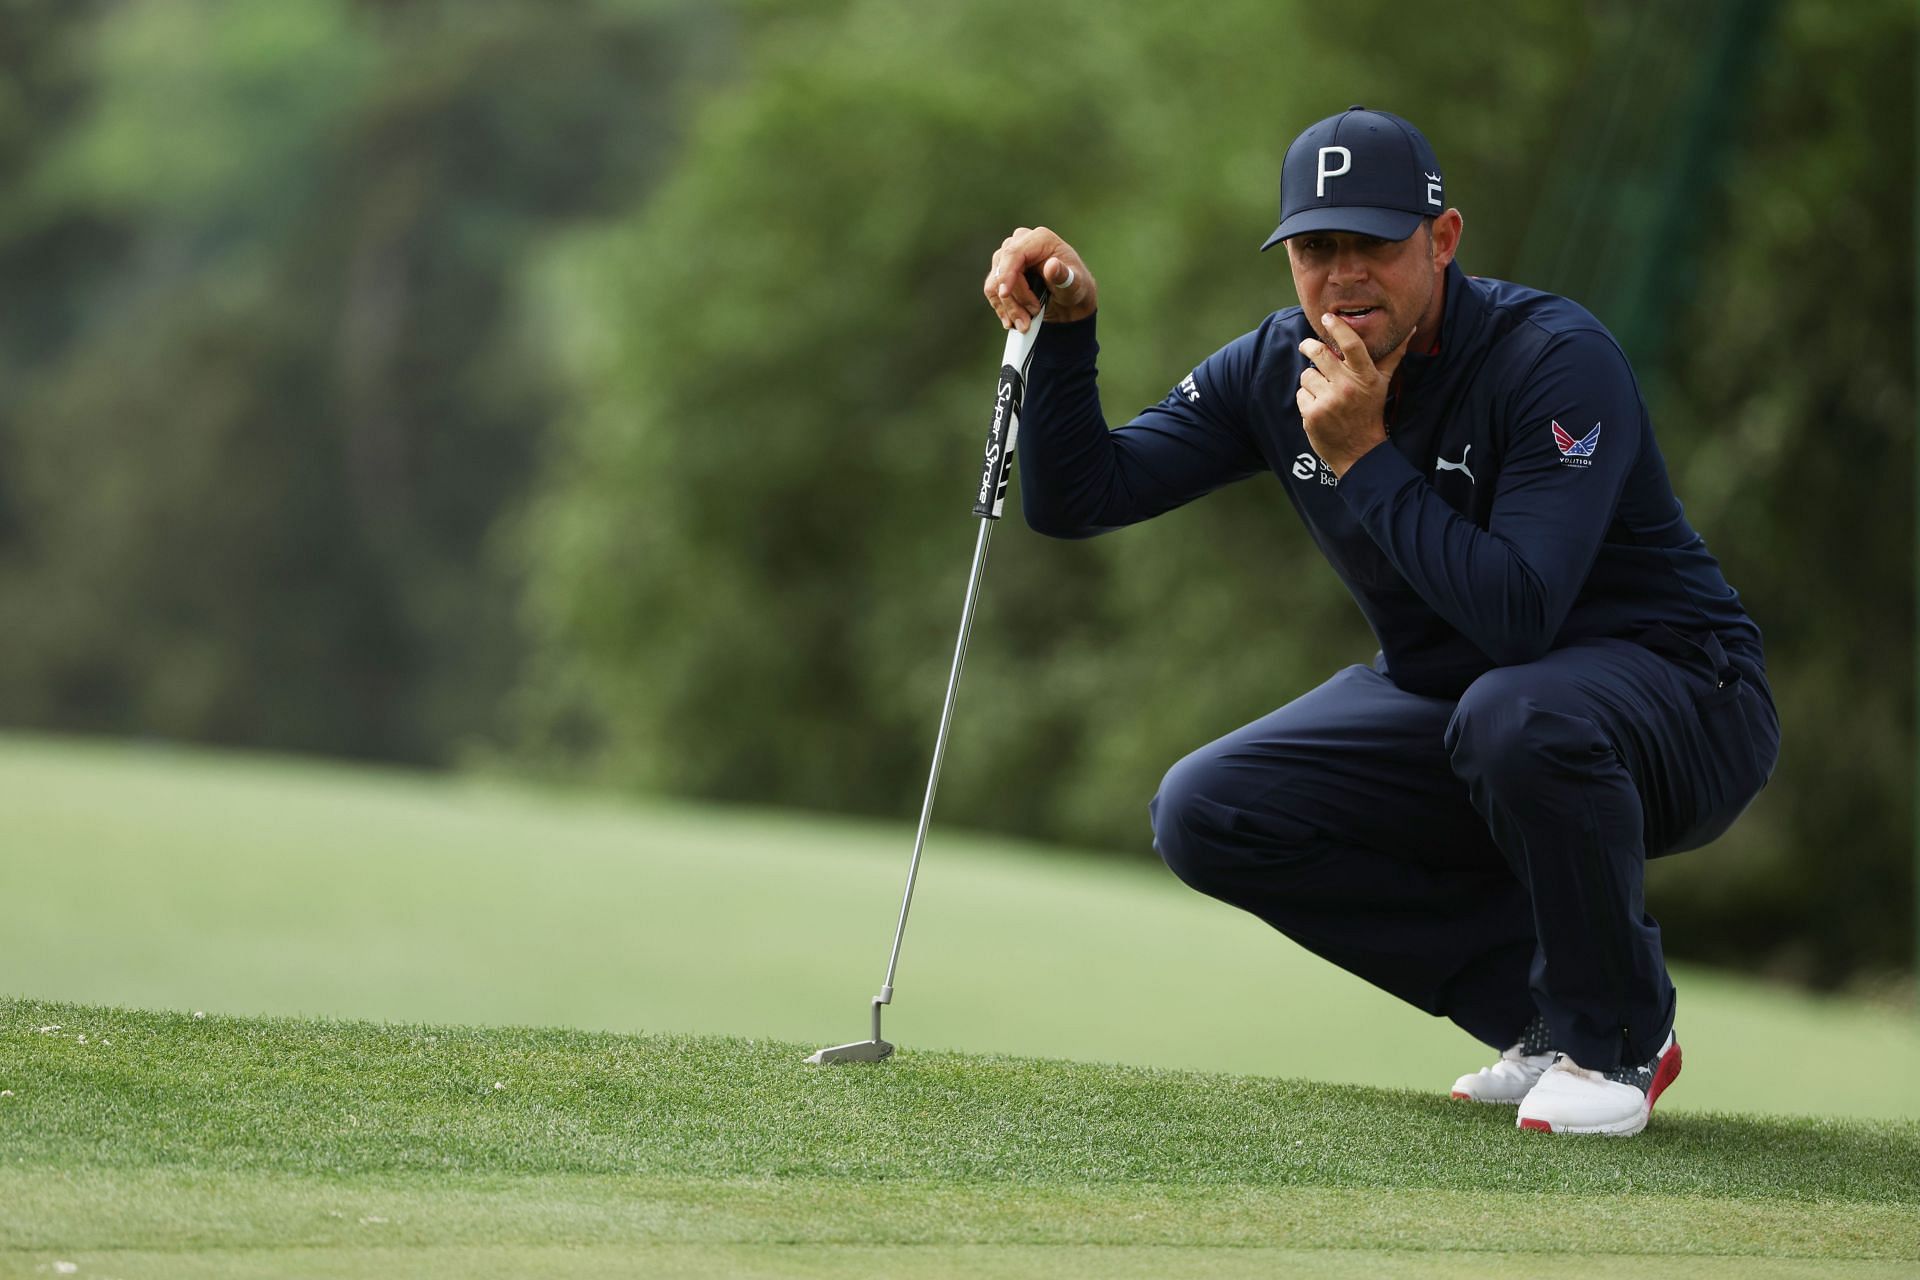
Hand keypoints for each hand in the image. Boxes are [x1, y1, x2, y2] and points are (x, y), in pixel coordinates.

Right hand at [983, 226, 1097, 331]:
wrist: (1068, 299)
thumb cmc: (1074, 287)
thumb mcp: (1074, 284)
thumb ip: (1064, 275)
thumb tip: (1052, 265)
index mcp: (1040, 239)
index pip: (1013, 253)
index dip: (1006, 274)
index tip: (1004, 294)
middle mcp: (1021, 242)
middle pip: (1002, 270)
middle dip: (1012, 300)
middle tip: (1026, 322)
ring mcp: (1008, 256)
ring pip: (994, 283)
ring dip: (1007, 308)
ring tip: (1023, 324)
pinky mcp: (1001, 270)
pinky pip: (992, 290)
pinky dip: (1002, 308)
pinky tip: (1012, 321)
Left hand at [1295, 314, 1416, 476]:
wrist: (1359, 452)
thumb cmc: (1370, 412)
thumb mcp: (1384, 383)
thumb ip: (1393, 355)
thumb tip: (1410, 329)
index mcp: (1366, 376)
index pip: (1351, 344)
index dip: (1337, 327)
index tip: (1327, 317)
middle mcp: (1347, 387)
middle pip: (1319, 353)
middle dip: (1308, 345)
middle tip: (1307, 345)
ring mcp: (1329, 401)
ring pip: (1307, 374)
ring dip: (1312, 381)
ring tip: (1325, 393)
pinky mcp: (1312, 414)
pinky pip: (1301, 393)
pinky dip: (1307, 399)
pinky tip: (1320, 409)